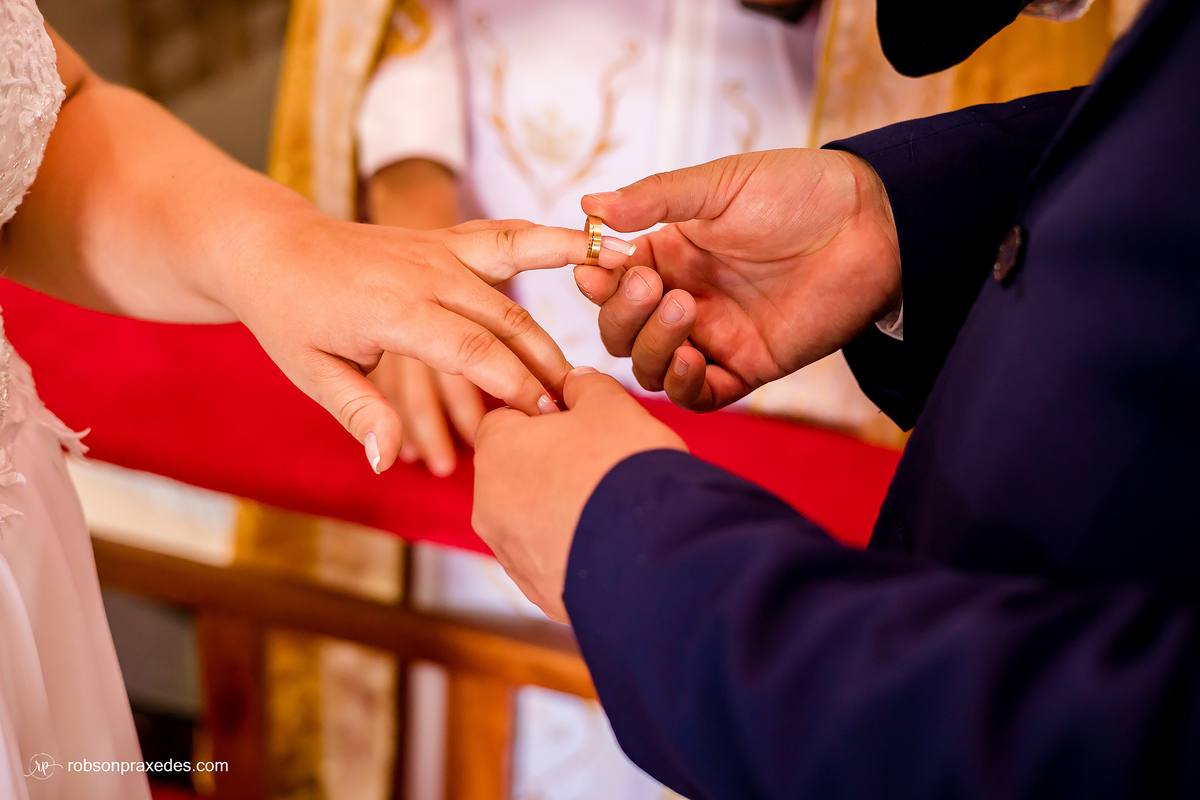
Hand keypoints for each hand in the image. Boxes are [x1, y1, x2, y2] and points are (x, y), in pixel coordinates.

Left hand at [227, 214, 633, 472]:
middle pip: (505, 323)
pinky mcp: (449, 240)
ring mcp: (440, 250)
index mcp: (394, 308)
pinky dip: (554, 240)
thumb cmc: (289, 313)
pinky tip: (600, 244)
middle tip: (576, 410)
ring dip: (555, 327)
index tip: (546, 418)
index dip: (513, 385)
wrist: (273, 245)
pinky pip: (509, 238)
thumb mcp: (309, 371)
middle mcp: (426, 272)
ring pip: (515, 290)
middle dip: (544, 369)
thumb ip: (357, 412)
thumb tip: (385, 460)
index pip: (473, 351)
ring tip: (593, 357)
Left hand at [472, 367, 686, 621]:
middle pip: (515, 472)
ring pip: (531, 520)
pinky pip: (550, 560)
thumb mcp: (611, 405)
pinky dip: (573, 548)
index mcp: (496, 451)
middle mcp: (489, 506)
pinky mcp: (538, 592)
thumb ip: (587, 387)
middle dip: (550, 466)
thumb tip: (576, 383)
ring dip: (560, 509)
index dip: (543, 416)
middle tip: (600, 463)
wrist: (654, 553)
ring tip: (611, 505)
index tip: (579, 422)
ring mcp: (511, 555)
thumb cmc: (625, 468)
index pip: (504, 419)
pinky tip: (612, 541)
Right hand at [574, 148, 899, 411]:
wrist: (870, 222)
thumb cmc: (797, 191)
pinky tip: (692, 358)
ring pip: (651, 367)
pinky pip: (699, 395)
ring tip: (683, 307)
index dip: (597, 281)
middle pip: (622, 332)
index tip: (596, 267)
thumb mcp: (718, 184)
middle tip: (652, 285)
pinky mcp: (747, 366)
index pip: (609, 282)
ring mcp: (713, 336)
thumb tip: (588, 206)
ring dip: (652, 345)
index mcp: (668, 254)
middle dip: (624, 314)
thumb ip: (654, 199)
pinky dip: (683, 385)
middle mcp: (683, 298)